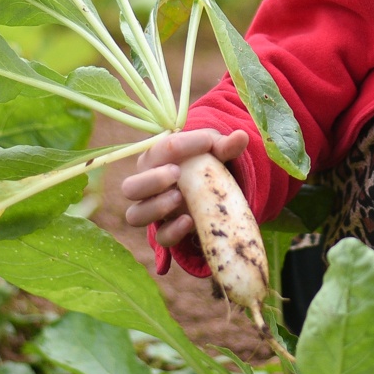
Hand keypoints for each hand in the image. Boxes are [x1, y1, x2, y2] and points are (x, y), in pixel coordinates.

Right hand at [121, 129, 248, 249]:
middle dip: (152, 180)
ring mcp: (154, 210)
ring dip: (156, 207)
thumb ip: (225, 145)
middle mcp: (146, 185)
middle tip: (176, 173)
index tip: (208, 142)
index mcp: (154, 159)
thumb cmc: (204, 162)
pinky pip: (161, 237)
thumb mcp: (214, 151)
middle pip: (130, 188)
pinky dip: (173, 231)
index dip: (183, 144)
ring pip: (135, 216)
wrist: (207, 187)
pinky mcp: (167, 230)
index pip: (159, 149)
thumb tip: (242, 136)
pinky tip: (190, 221)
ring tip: (179, 197)